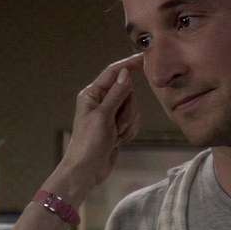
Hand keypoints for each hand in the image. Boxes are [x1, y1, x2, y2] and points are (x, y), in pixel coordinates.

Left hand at [58, 54, 142, 197]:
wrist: (86, 171)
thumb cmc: (88, 143)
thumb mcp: (103, 117)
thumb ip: (116, 94)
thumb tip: (125, 73)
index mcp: (93, 94)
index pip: (113, 73)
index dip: (128, 65)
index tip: (144, 58)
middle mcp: (101, 101)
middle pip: (128, 92)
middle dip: (127, 109)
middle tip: (116, 125)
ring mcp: (110, 115)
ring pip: (132, 108)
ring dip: (128, 123)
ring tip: (115, 135)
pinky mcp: (117, 127)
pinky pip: (133, 122)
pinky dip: (128, 132)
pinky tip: (118, 141)